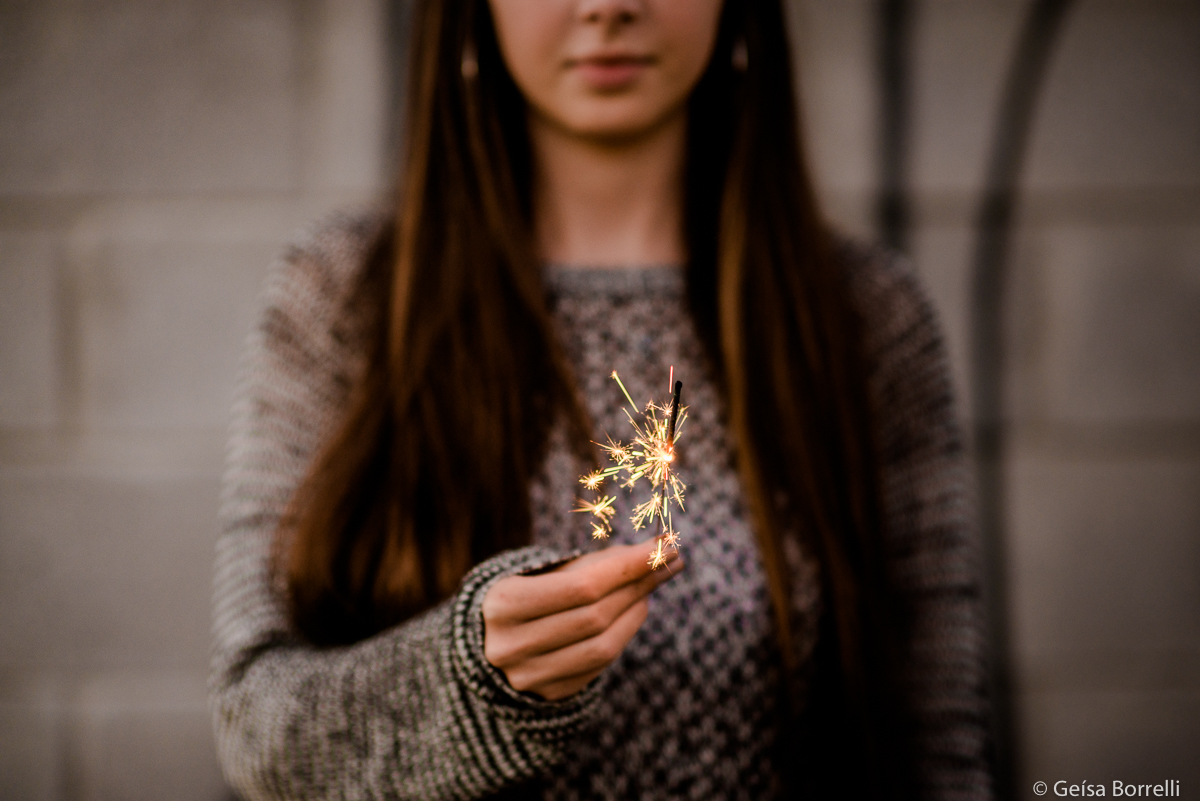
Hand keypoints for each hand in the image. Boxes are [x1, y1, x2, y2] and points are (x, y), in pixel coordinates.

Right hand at [482, 538, 681, 700]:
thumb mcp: (546, 572)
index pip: (581, 586)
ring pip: (602, 646)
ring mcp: (528, 676)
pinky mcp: (547, 695)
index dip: (627, 567)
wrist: (486, 644)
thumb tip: (654, 552)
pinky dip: (623, 634)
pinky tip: (633, 610)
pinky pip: (598, 666)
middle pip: (595, 615)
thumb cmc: (526, 594)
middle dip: (638, 585)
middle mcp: (511, 645)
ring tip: (650, 586)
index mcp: (503, 603)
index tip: (663, 547)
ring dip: (635, 611)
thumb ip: (595, 564)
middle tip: (668, 562)